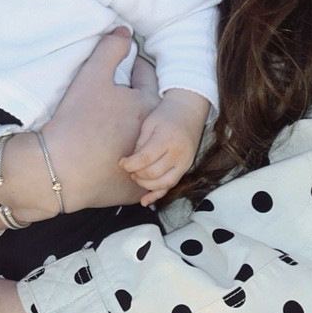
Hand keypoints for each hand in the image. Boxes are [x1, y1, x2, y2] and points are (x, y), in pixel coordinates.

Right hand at [0, 29, 158, 234]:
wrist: (58, 170)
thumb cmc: (76, 121)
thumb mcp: (92, 77)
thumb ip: (111, 49)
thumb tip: (125, 31)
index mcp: (147, 106)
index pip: (147, 77)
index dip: (136, 66)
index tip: (129, 63)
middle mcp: (152, 136)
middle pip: (150, 110)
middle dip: (141, 98)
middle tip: (126, 92)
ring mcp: (145, 164)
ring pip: (146, 142)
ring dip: (139, 132)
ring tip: (122, 125)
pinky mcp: (133, 189)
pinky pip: (137, 173)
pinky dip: (131, 163)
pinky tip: (117, 156)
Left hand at [120, 88, 209, 203]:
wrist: (189, 111)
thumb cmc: (166, 115)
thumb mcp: (149, 124)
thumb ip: (141, 144)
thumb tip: (130, 163)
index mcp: (167, 139)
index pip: (145, 159)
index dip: (130, 164)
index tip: (121, 162)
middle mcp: (178, 154)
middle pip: (153, 173)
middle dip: (136, 174)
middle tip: (129, 169)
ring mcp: (184, 163)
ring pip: (162, 184)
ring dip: (145, 185)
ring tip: (136, 177)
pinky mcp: (185, 168)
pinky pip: (171, 186)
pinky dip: (157, 195)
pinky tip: (144, 201)